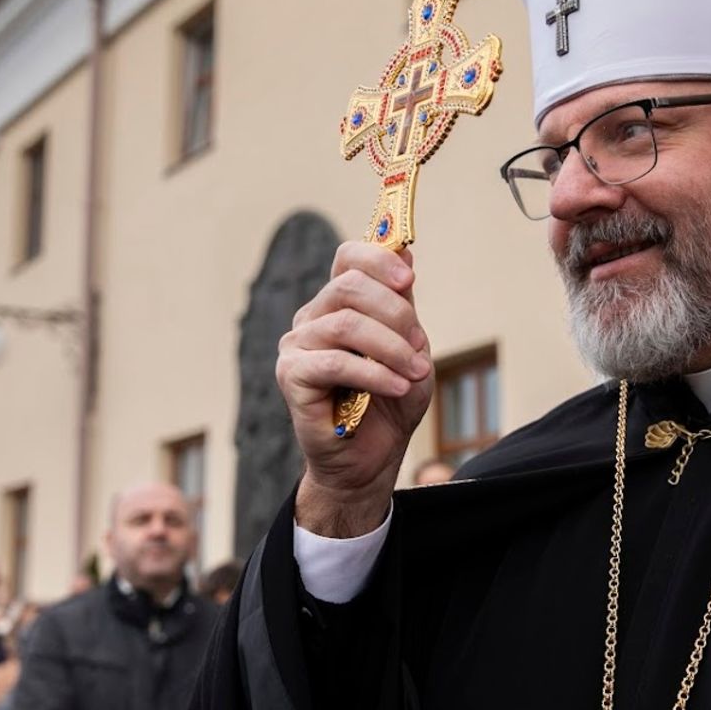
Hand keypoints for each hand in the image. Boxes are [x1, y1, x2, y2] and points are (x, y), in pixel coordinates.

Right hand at [277, 241, 433, 536]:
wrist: (371, 459)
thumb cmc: (389, 402)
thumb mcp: (409, 347)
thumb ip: (403, 304)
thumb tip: (404, 251)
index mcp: (338, 304)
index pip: (348, 258)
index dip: (378, 260)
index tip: (410, 280)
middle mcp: (312, 318)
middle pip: (349, 287)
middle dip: (395, 312)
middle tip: (419, 345)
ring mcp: (296, 346)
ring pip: (346, 324)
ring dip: (391, 348)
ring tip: (416, 373)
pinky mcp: (291, 376)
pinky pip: (335, 362)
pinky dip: (375, 374)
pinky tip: (398, 388)